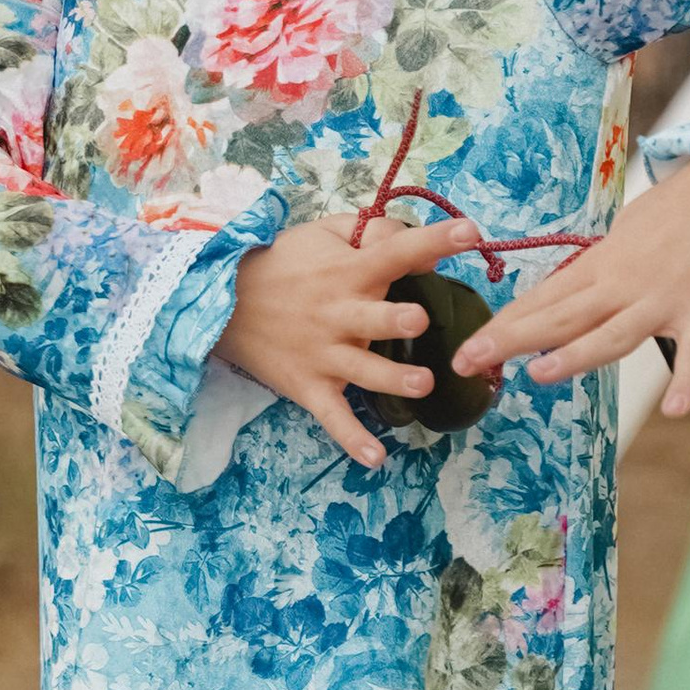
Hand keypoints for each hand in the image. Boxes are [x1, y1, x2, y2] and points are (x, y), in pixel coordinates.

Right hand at [220, 213, 475, 472]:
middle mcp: (338, 314)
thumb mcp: (324, 235)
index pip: (395, 251)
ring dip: (391, 379)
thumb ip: (374, 234)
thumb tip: (425, 250)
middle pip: (373, 318)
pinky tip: (375, 457)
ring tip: (421, 384)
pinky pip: (332, 416)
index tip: (468, 232)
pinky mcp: (308, 386)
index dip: (433, 240)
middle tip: (417, 321)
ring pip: (362, 370)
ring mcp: (323, 354)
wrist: (221, 304)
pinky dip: (350, 438)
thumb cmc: (284, 265)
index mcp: (348, 272)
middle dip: (396, 320)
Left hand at [453, 157, 689, 411]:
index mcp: (602, 265)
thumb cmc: (680, 209)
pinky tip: (673, 408)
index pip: (543, 299)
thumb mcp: (626, 233)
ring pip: (613, 334)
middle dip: (511, 340)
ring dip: (577, 355)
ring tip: (540, 374)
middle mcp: (624, 284)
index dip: (504, 325)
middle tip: (466, 362)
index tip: (468, 347)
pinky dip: (686, 381)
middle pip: (561, 318)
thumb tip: (567, 291)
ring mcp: (664, 300)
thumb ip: (598, 269)